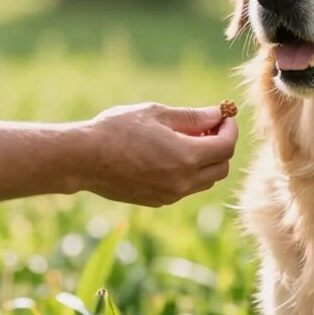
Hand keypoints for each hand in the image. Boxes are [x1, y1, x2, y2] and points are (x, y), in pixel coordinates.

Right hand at [80, 102, 238, 206]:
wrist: (83, 159)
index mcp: (186, 157)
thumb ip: (193, 117)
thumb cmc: (117, 129)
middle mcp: (183, 181)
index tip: (223, 115)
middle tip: (208, 127)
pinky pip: (186, 188)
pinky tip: (171, 154)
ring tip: (188, 139)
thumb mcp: (157, 114)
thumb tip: (217, 114)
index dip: (230, 129)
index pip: (226, 146)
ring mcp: (170, 195)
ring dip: (206, 161)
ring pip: (205, 180)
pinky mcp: (158, 201)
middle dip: (222, 145)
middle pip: (221, 167)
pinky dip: (189, 172)